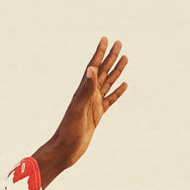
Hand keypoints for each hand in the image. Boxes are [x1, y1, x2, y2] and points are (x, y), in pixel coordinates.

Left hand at [34, 37, 128, 187]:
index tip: (105, 38)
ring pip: (108, 83)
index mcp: (82, 92)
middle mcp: (88, 96)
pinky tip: (124, 85)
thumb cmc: (68, 132)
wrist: (64, 151)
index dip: (99, 53)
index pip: (93, 68)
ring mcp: (93, 105)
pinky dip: (118, 92)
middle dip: (110, 57)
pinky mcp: (97, 115)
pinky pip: (110, 100)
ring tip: (125, 58)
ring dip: (116, 71)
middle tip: (119, 42)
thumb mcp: (78, 109)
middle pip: (102, 72)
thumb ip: (85, 89)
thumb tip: (92, 69)